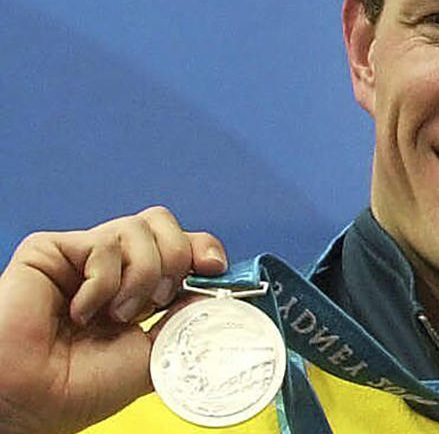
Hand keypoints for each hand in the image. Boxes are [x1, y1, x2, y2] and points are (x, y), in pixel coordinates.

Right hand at [0, 206, 227, 433]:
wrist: (37, 401)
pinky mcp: (50, 250)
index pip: (180, 244)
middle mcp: (112, 267)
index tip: (213, 267)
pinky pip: (103, 244)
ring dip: (140, 276)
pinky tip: (82, 311)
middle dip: (174, 258)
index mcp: (138, 288)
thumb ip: (187, 319)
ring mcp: (81, 256)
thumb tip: (216, 290)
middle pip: (162, 222)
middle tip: (158, 300)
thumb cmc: (83, 386)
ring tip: (117, 314)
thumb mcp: (156, 353)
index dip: (201, 247)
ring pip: (138, 227)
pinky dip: (103, 283)